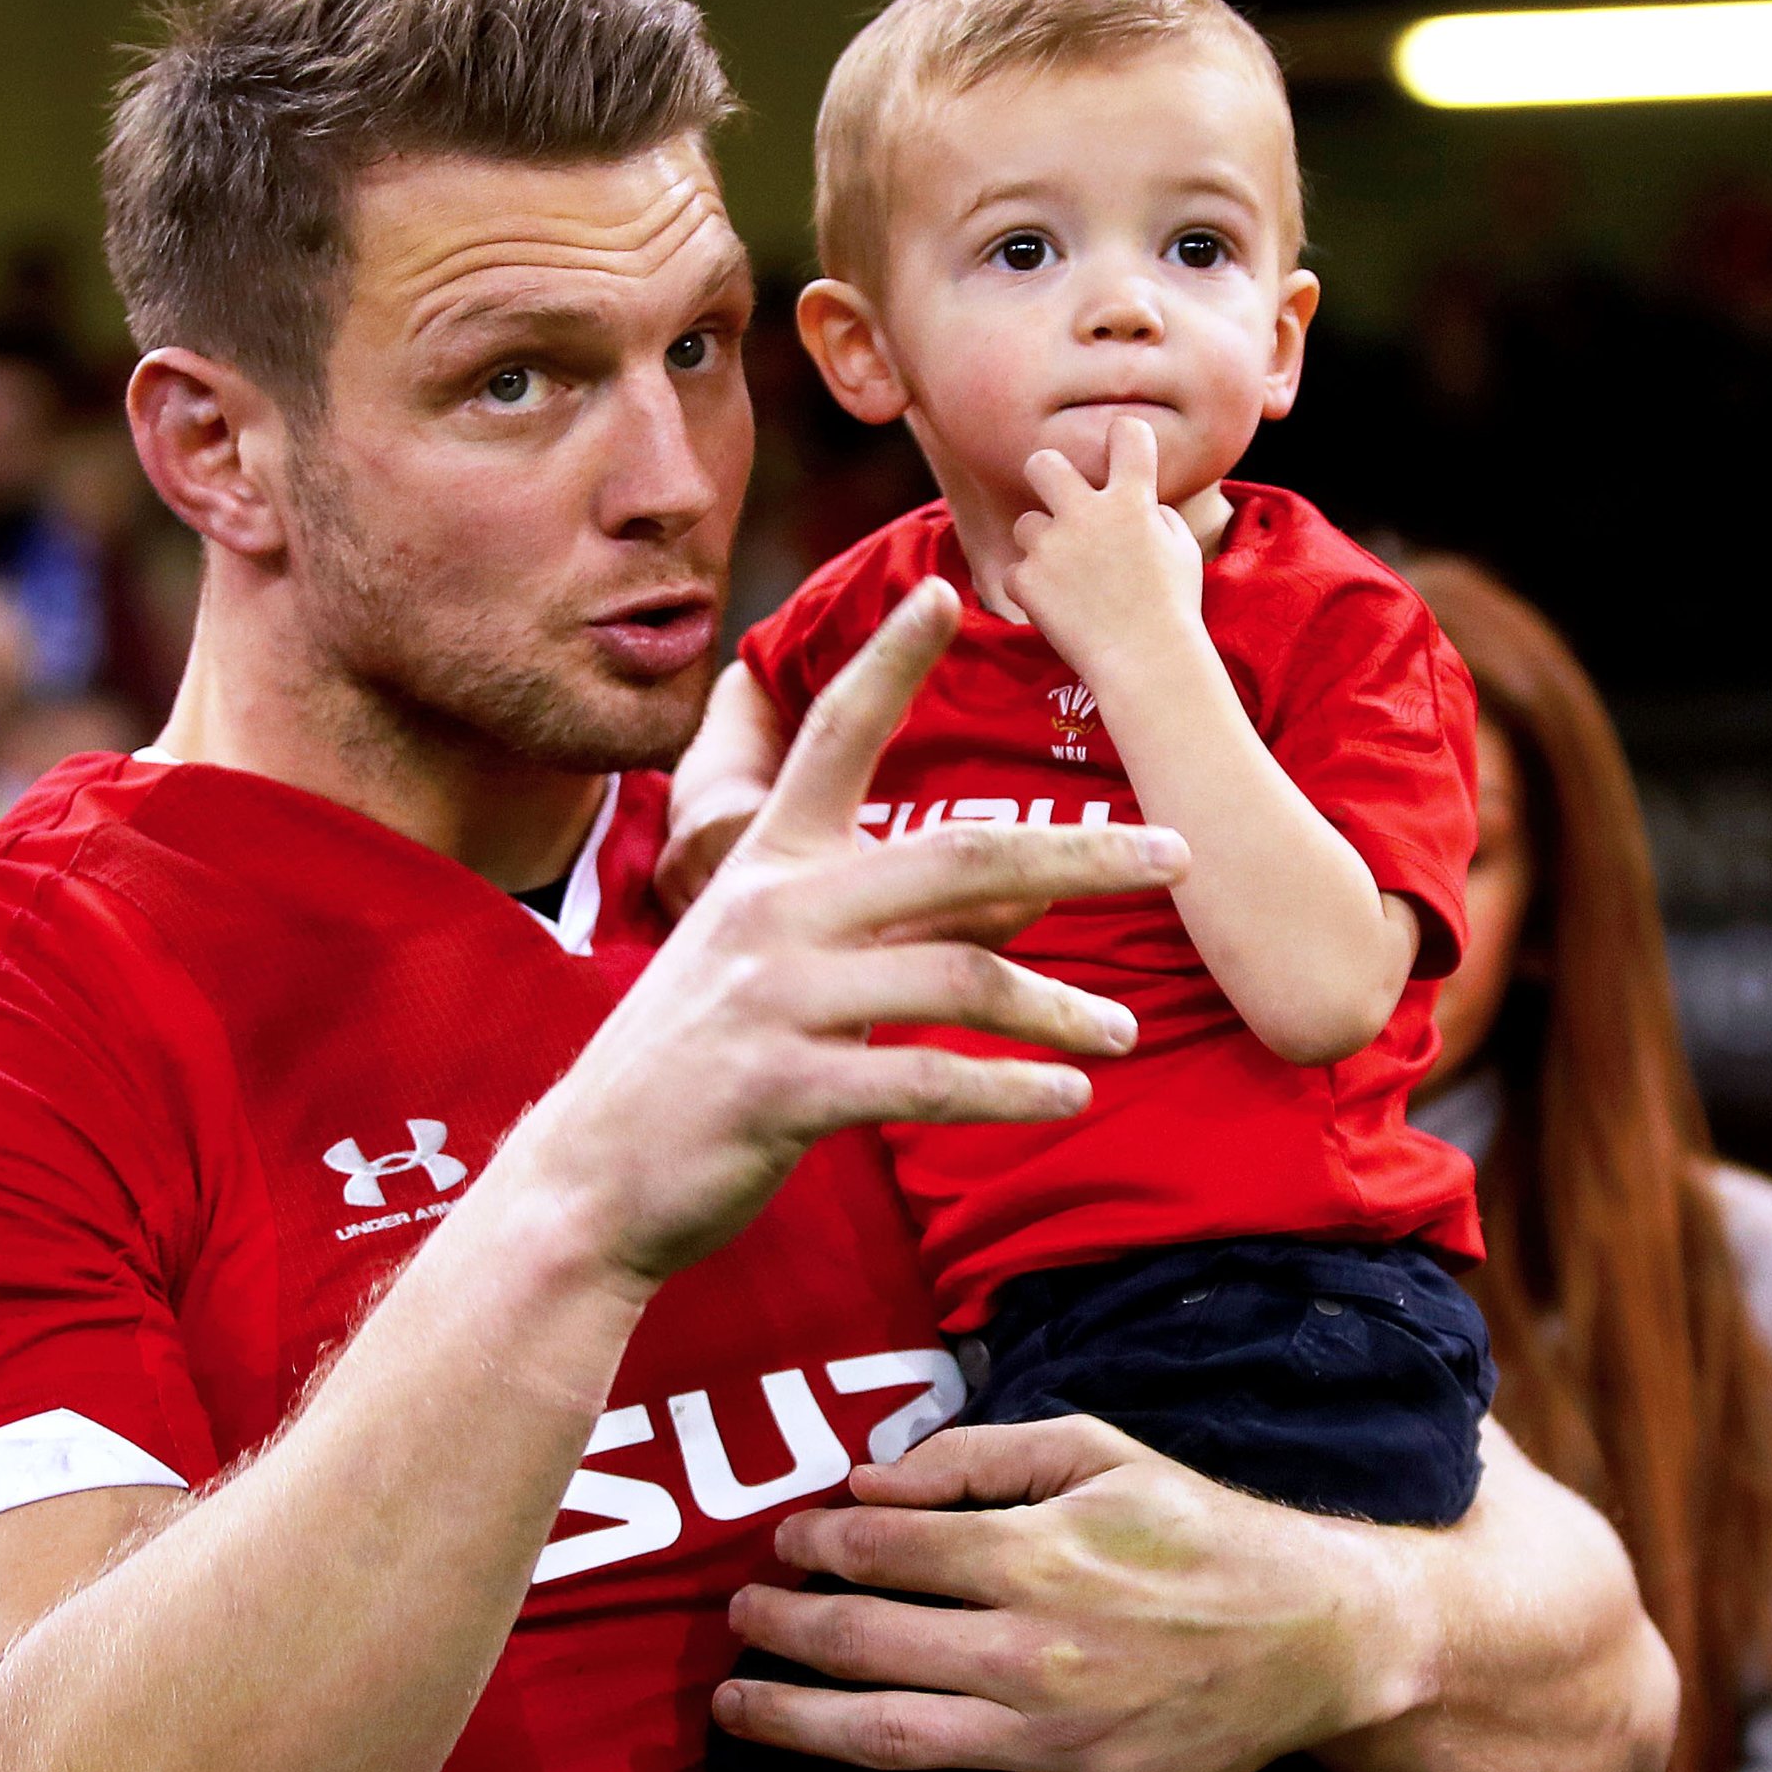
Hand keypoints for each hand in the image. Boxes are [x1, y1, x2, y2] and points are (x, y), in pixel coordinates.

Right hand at [491, 578, 1184, 1292]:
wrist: (593, 1180)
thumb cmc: (704, 1068)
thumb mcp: (790, 968)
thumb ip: (903, 919)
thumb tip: (1036, 885)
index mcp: (766, 863)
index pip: (834, 735)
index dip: (889, 660)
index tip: (947, 591)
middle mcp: (771, 910)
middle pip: (959, 855)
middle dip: (1083, 851)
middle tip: (1177, 853)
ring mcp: (774, 997)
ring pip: (959, 977)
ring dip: (1059, 1009)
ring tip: (1124, 1034)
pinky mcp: (781, 1086)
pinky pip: (923, 1077)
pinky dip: (1008, 1090)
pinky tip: (1065, 1099)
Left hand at [709, 1413, 1397, 1771]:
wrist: (1314, 1640)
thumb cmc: (1198, 1532)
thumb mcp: (1100, 1452)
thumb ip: (976, 1455)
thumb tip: (864, 1482)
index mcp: (1036, 1553)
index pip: (880, 1550)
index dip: (810, 1546)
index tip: (783, 1544)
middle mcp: (1032, 1651)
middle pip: (861, 1643)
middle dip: (779, 1630)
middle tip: (740, 1620)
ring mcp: (1052, 1740)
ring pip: (888, 1738)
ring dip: (793, 1723)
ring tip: (737, 1709)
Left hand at [1005, 418, 1205, 681]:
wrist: (1147, 664)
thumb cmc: (1172, 610)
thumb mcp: (1182, 551)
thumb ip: (1156, 514)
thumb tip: (1139, 501)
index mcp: (1133, 500)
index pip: (1125, 432)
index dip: (1121, 436)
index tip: (1120, 450)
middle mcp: (1088, 513)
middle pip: (1042, 462)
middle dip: (1046, 476)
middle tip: (1058, 500)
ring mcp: (1053, 546)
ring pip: (1025, 524)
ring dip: (1041, 545)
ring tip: (1067, 578)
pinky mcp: (1028, 581)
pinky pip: (1016, 573)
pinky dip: (1032, 590)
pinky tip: (1058, 608)